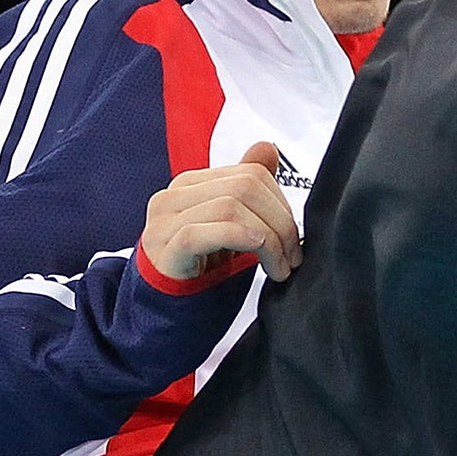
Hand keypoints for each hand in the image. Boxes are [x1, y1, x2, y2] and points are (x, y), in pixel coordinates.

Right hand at [139, 140, 302, 282]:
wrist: (164, 308)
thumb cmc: (201, 267)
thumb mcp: (231, 224)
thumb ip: (247, 187)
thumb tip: (267, 147)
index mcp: (192, 184)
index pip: (251, 174)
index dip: (282, 204)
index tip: (294, 237)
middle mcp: (174, 196)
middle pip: (245, 188)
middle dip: (281, 223)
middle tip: (293, 256)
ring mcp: (163, 221)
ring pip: (230, 207)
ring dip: (268, 240)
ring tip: (279, 267)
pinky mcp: (162, 248)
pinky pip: (202, 233)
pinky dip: (239, 239)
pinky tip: (257, 256)